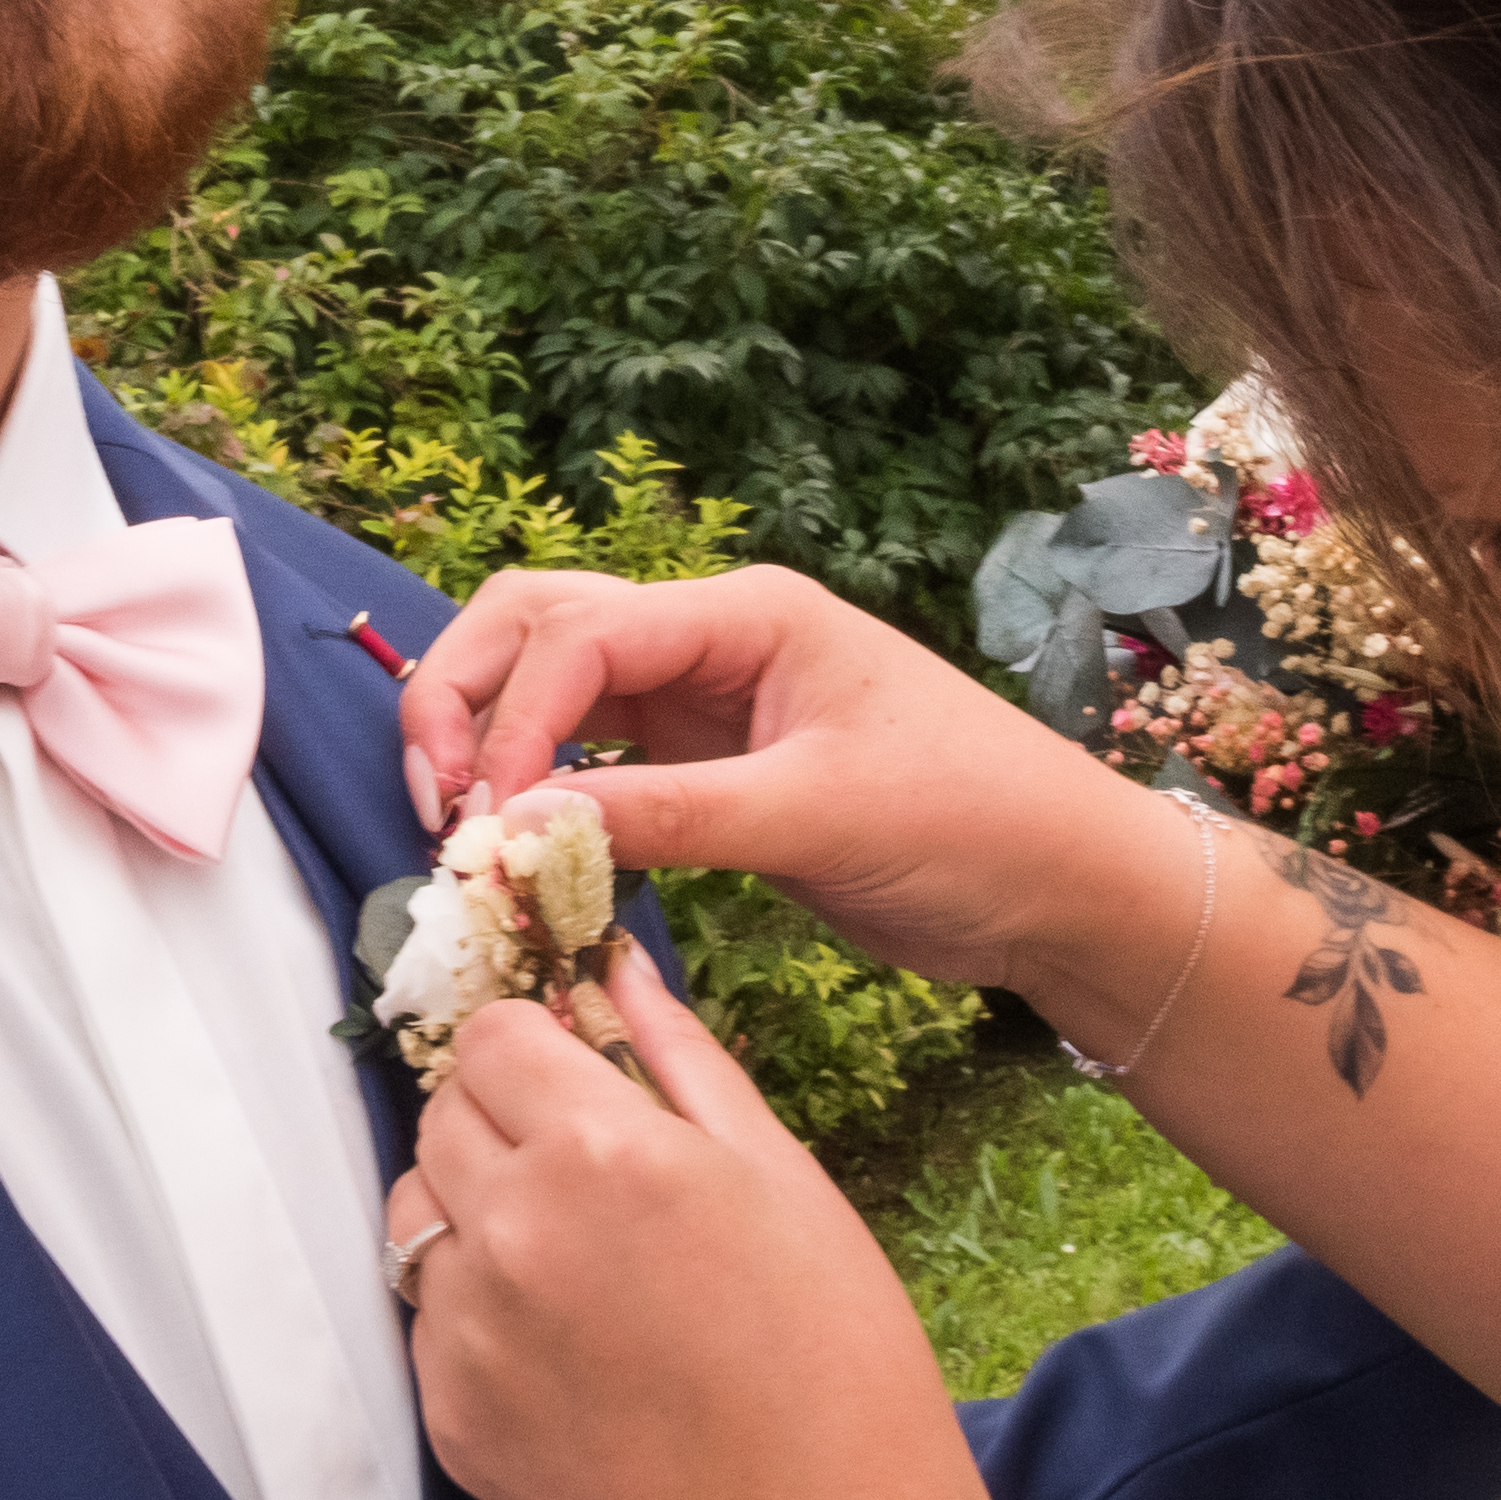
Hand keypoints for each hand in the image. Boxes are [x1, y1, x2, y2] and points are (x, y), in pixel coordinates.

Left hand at [389, 948, 988, 1499]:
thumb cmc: (836, 1357)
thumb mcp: (780, 1176)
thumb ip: (680, 1058)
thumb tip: (615, 965)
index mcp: (600, 1149)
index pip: (486, 1038)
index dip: (530, 1047)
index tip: (573, 1075)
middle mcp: (511, 1231)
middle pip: (439, 1117)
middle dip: (499, 1120)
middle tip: (588, 1174)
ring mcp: (470, 1333)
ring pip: (417, 1217)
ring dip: (474, 1214)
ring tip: (578, 1267)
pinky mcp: (452, 1421)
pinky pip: (429, 1323)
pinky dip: (477, 1316)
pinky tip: (572, 1353)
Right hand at [396, 565, 1162, 1016]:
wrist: (1061, 883)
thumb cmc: (974, 823)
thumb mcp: (819, 818)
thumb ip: (668, 815)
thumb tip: (514, 828)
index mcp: (747, 616)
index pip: (579, 633)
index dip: (509, 719)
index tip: (482, 819)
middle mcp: (713, 640)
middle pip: (537, 626)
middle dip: (466, 700)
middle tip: (439, 810)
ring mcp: (705, 701)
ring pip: (552, 686)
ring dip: (491, 741)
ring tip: (462, 833)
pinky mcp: (707, 765)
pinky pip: (592, 758)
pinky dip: (541, 792)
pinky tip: (521, 852)